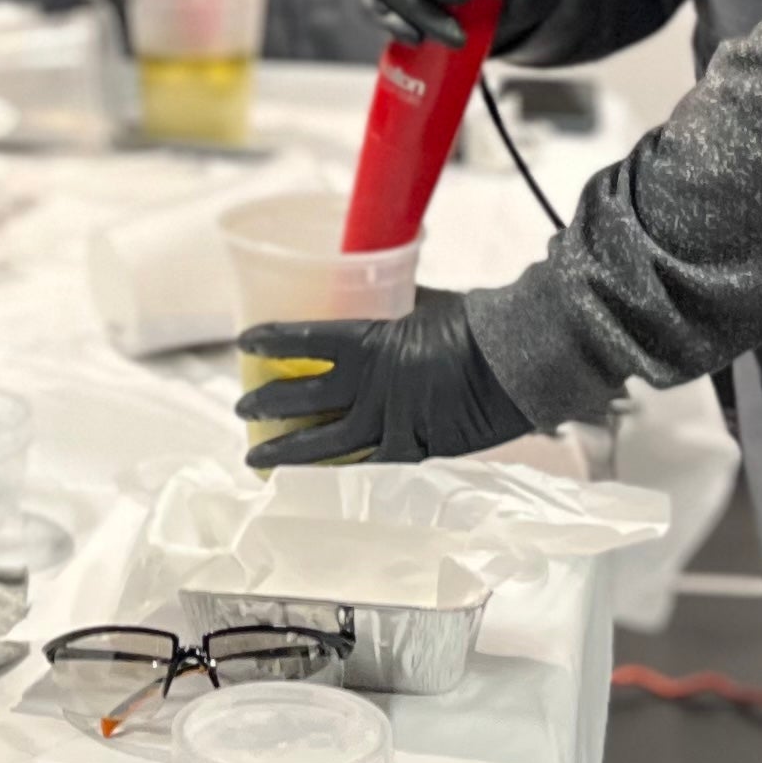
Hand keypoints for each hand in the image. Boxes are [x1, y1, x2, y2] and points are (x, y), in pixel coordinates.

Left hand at [236, 289, 535, 466]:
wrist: (520, 363)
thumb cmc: (479, 324)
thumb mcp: (429, 303)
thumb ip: (400, 300)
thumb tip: (384, 282)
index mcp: (371, 342)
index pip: (304, 340)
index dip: (270, 341)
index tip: (243, 341)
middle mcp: (371, 387)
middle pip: (303, 399)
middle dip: (266, 404)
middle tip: (241, 407)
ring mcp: (389, 423)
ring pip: (323, 444)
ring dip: (285, 450)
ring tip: (255, 457)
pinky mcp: (413, 450)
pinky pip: (364, 467)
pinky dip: (335, 473)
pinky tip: (311, 481)